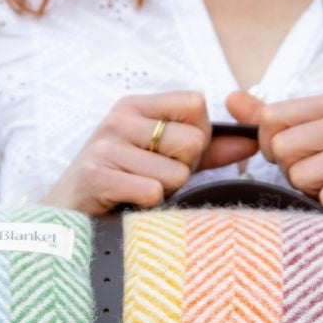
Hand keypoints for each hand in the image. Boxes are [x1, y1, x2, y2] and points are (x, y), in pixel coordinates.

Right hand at [40, 92, 256, 214]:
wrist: (67, 219)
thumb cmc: (122, 186)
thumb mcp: (164, 160)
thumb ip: (210, 150)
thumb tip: (254, 141)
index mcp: (136, 106)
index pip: (196, 103)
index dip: (200, 135)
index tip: (178, 155)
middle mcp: (119, 118)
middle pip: (193, 139)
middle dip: (184, 169)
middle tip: (155, 179)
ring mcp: (105, 146)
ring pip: (177, 172)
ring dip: (166, 192)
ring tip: (138, 193)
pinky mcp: (96, 176)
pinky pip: (153, 191)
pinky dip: (149, 206)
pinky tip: (128, 204)